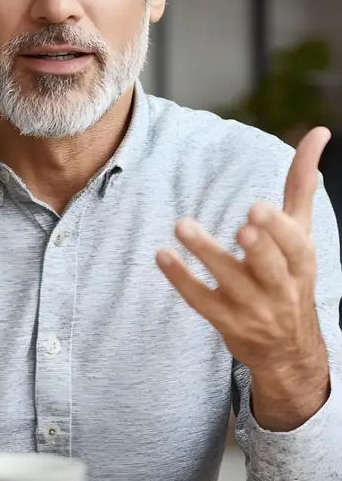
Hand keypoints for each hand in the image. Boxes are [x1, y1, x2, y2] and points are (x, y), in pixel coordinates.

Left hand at [155, 127, 330, 377]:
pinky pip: (201, 301)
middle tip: (242, 226)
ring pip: (230, 281)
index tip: (257, 209)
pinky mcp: (226, 321)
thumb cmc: (291, 275)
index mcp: (301, 261)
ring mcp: (252, 308)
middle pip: (269, 267)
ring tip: (182, 225)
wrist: (288, 348)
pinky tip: (161, 256)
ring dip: (206, 253)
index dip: (277, 229)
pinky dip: (181, 279)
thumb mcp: (302, 234)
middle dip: (258, 247)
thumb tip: (319, 132)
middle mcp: (280, 287)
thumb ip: (303, 184)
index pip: (293, 245)